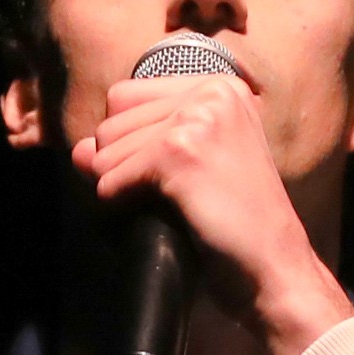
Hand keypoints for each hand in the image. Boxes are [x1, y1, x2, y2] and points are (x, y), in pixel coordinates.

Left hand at [71, 71, 353, 354]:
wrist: (275, 268)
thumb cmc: (238, 227)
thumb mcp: (193, 168)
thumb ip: (137, 146)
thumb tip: (78, 150)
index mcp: (221, 86)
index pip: (126, 96)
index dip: (126, 140)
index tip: (156, 173)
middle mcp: (211, 91)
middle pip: (112, 119)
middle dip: (119, 165)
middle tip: (159, 197)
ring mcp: (197, 118)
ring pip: (107, 148)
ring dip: (120, 187)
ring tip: (161, 208)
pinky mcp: (181, 152)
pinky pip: (111, 176)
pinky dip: (119, 204)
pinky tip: (153, 217)